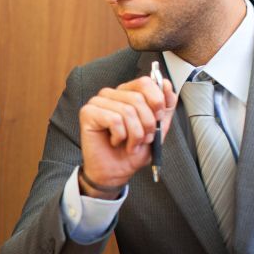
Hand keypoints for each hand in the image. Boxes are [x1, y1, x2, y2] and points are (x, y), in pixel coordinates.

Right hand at [79, 74, 175, 192]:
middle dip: (147, 124)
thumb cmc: (133, 150)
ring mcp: (97, 102)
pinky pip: (114, 120)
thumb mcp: (157, 128)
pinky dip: (120, 136)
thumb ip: (165, 106)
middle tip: (143, 138)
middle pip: (137, 98)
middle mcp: (111, 94)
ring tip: (130, 143)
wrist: (116, 171)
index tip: (158, 118)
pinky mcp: (88, 113)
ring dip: (135, 134)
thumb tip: (165, 83)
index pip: (145, 82)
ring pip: (127, 111)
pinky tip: (115, 141)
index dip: (157, 101)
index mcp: (127, 93)